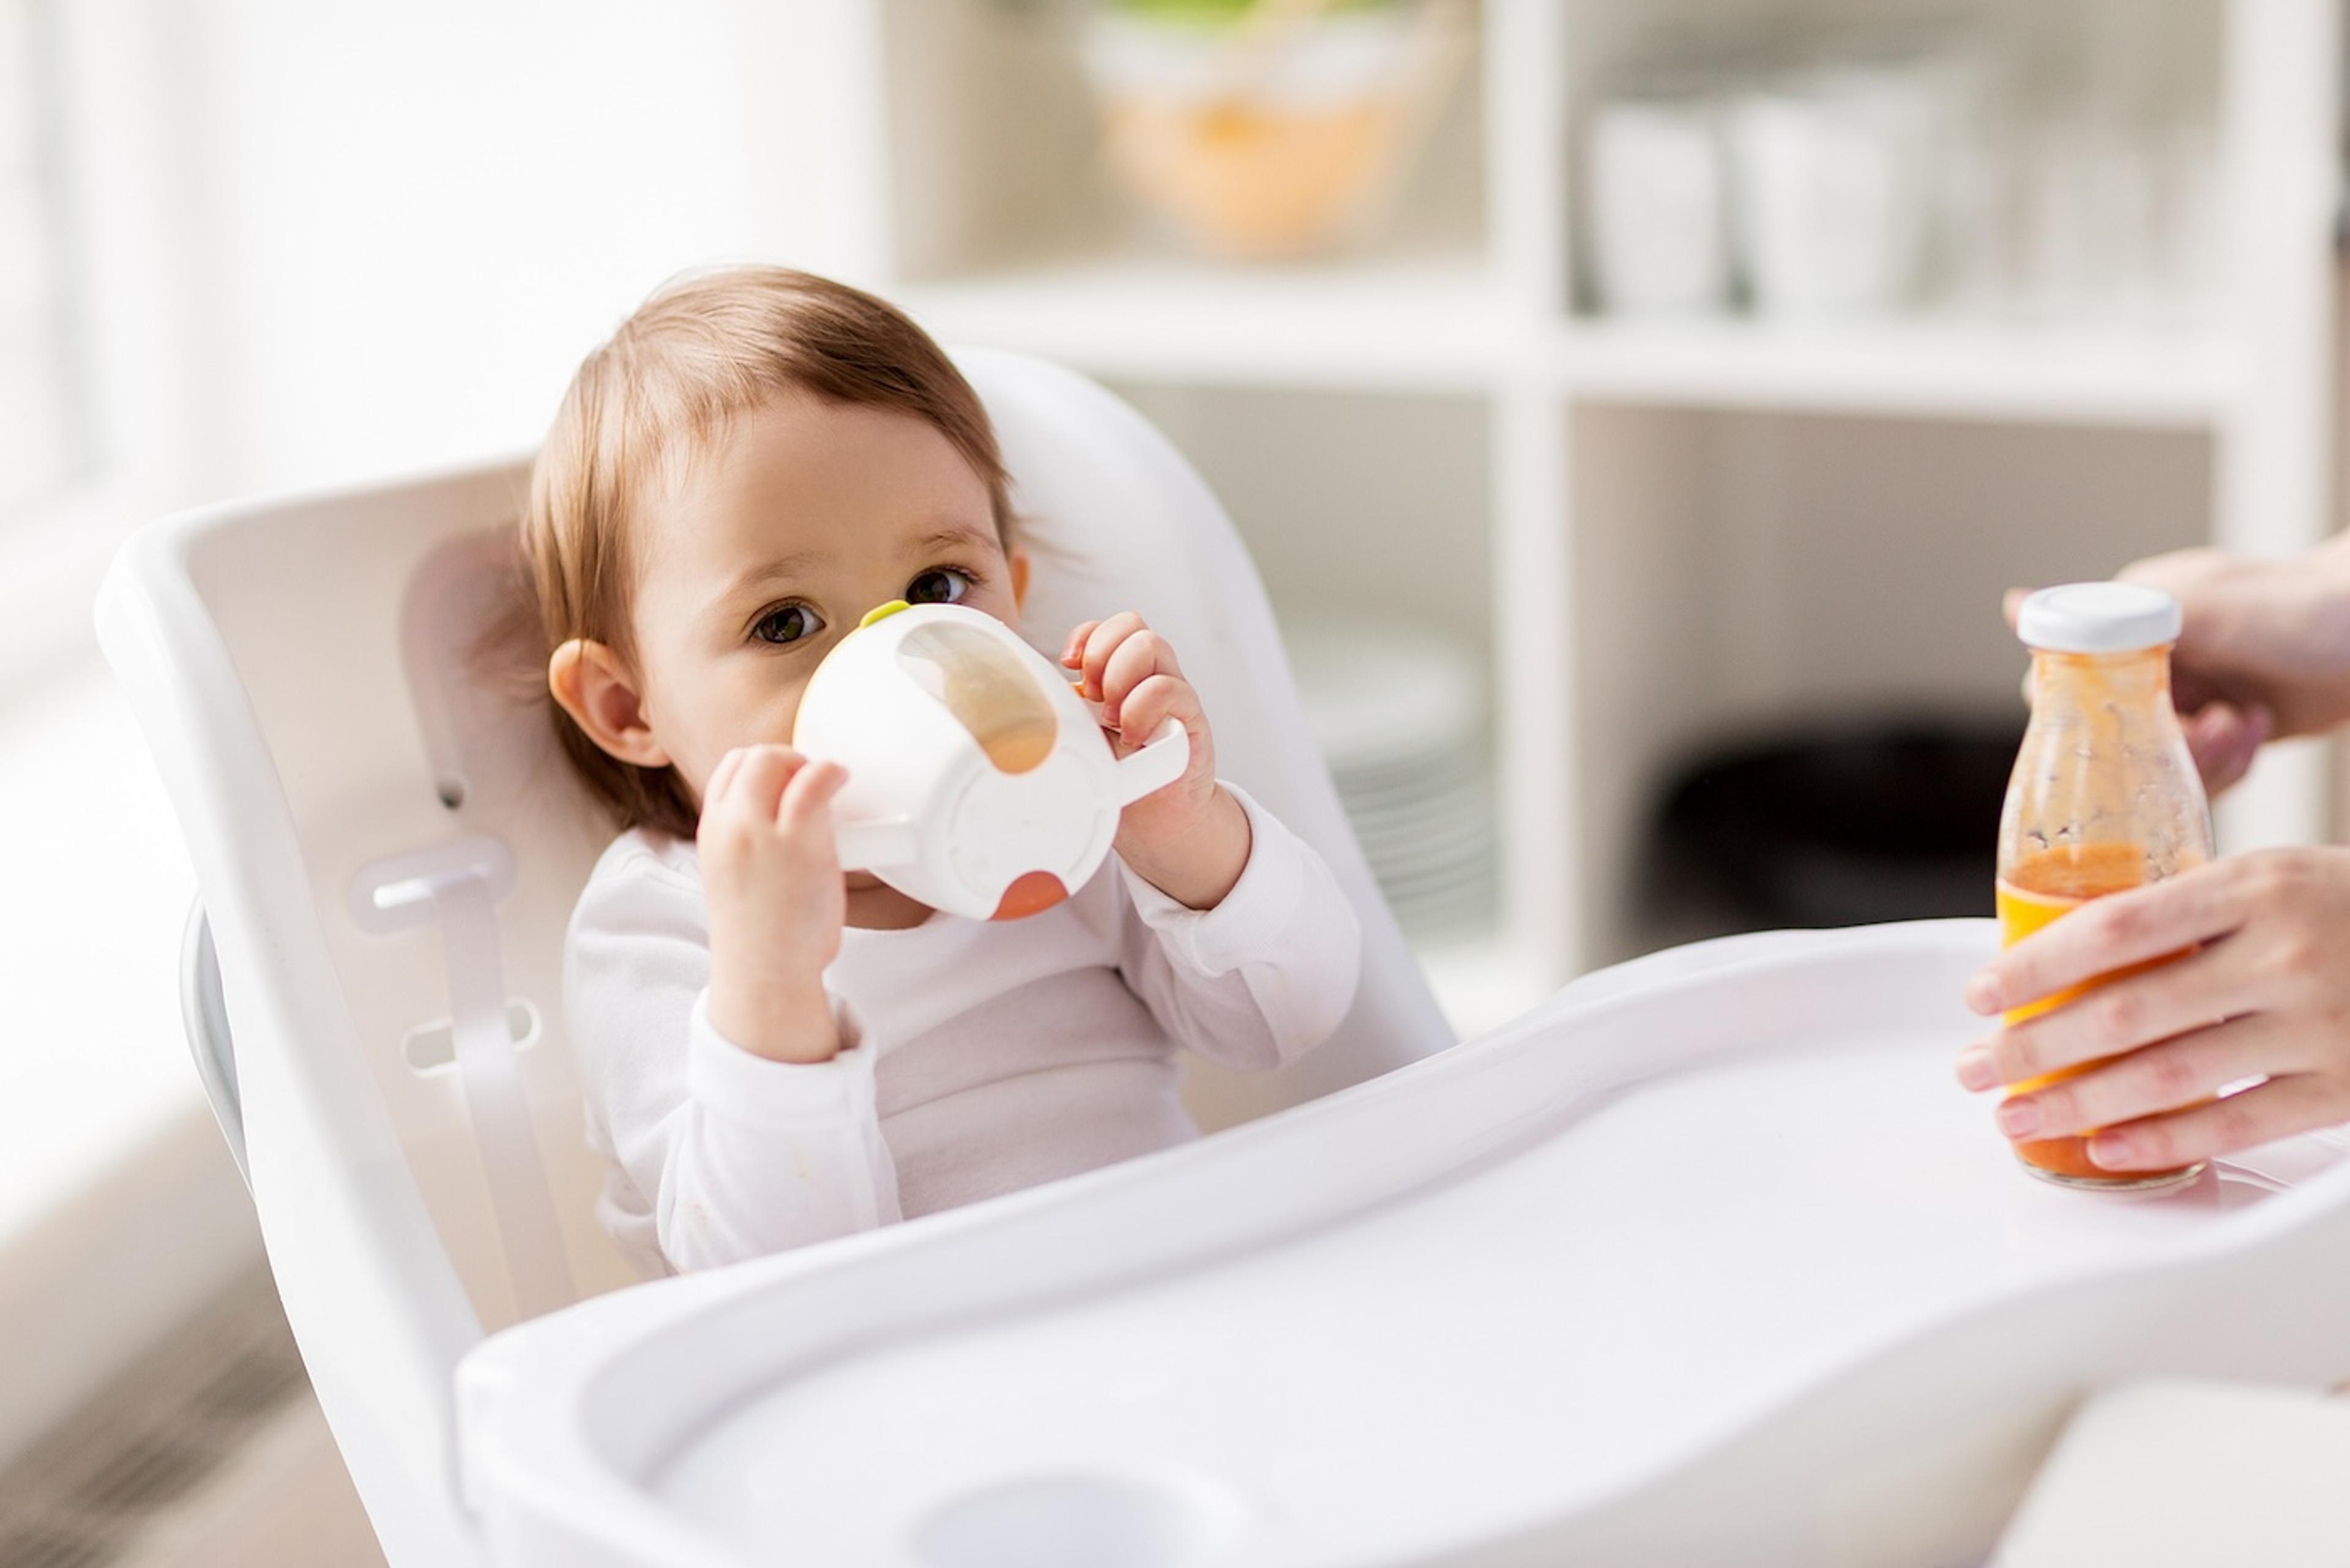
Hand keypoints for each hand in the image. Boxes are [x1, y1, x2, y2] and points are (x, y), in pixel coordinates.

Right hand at [697, 745, 848, 1062]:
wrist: (766, 974)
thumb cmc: (762, 936)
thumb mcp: (734, 879)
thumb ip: (748, 846)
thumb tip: (784, 823)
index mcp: (711, 834)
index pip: (729, 770)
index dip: (762, 767)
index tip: (786, 781)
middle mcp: (730, 826)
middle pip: (753, 758)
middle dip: (786, 760)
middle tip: (812, 783)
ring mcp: (762, 831)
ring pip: (776, 760)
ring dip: (808, 764)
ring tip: (828, 784)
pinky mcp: (800, 841)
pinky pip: (814, 781)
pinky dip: (831, 771)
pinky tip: (842, 780)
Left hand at [1062, 611, 1249, 908]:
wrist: (1157, 818)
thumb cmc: (1118, 776)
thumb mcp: (1083, 737)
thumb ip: (1066, 712)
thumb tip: (1023, 695)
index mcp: (1124, 675)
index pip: (1111, 627)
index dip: (1087, 635)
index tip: (1067, 665)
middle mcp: (1151, 676)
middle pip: (1132, 624)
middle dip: (1100, 655)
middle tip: (1092, 697)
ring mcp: (1174, 694)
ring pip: (1152, 645)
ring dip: (1120, 677)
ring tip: (1111, 718)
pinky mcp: (1191, 719)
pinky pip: (1172, 689)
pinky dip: (1143, 708)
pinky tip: (1132, 736)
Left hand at [1957, 848, 2349, 1170]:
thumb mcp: (2281, 878)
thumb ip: (2195, 912)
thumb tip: (2074, 955)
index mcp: (2258, 884)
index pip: (2114, 926)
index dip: (2035, 966)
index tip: (1980, 996)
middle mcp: (2286, 952)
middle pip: (2124, 1010)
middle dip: (2033, 1047)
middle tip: (1975, 1069)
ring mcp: (2322, 1025)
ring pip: (2167, 1076)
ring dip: (2076, 1103)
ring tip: (2017, 1117)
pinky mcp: (2349, 1088)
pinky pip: (2237, 1125)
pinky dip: (2161, 1141)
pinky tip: (2106, 1149)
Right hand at [2007, 540, 2349, 795]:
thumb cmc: (2306, 610)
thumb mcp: (2204, 613)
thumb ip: (2113, 619)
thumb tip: (2012, 606)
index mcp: (2132, 619)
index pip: (2067, 682)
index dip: (2089, 717)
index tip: (2129, 730)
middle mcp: (2153, 659)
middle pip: (2112, 731)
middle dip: (2158, 746)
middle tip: (2212, 732)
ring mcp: (2191, 694)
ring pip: (2155, 758)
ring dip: (2200, 758)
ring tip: (2245, 726)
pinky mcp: (2223, 726)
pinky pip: (2197, 770)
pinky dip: (2227, 763)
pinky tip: (2256, 729)